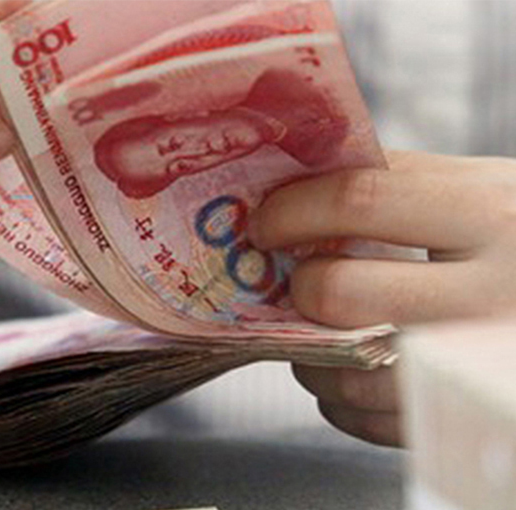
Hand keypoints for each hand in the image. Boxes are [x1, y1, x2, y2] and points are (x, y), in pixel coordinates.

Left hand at [249, 150, 515, 444]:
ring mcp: (478, 365)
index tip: (262, 223)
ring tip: (317, 334)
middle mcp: (492, 291)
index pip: (360, 198)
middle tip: (294, 282)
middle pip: (341, 290)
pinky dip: (340, 401)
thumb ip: (406, 184)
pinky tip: (352, 375)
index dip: (292, 209)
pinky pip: (369, 421)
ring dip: (309, 354)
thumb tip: (296, 185)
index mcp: (491, 214)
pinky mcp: (468, 419)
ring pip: (346, 371)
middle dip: (298, 288)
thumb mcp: (489, 192)